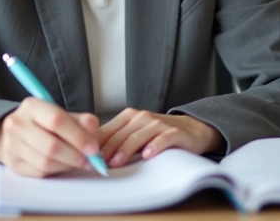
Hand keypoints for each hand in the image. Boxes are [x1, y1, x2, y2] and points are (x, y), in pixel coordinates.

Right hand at [0, 97, 100, 176]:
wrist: (18, 132)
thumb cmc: (46, 123)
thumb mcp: (64, 115)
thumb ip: (83, 123)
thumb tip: (93, 143)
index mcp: (32, 106)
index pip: (56, 120)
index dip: (78, 136)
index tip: (93, 149)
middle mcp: (17, 124)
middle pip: (51, 145)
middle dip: (75, 156)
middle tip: (90, 161)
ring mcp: (12, 145)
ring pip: (46, 162)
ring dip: (67, 165)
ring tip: (78, 162)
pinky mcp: (13, 163)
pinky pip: (40, 172)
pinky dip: (57, 170)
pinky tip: (63, 164)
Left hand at [98, 109, 224, 167]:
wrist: (192, 129)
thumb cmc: (158, 134)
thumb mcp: (135, 133)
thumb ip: (117, 139)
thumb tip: (92, 155)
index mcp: (129, 116)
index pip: (108, 130)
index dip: (97, 145)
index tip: (87, 159)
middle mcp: (142, 117)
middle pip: (120, 134)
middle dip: (107, 150)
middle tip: (98, 164)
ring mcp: (158, 123)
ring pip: (137, 136)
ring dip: (125, 150)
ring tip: (115, 163)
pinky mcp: (174, 132)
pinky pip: (162, 139)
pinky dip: (154, 146)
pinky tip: (147, 155)